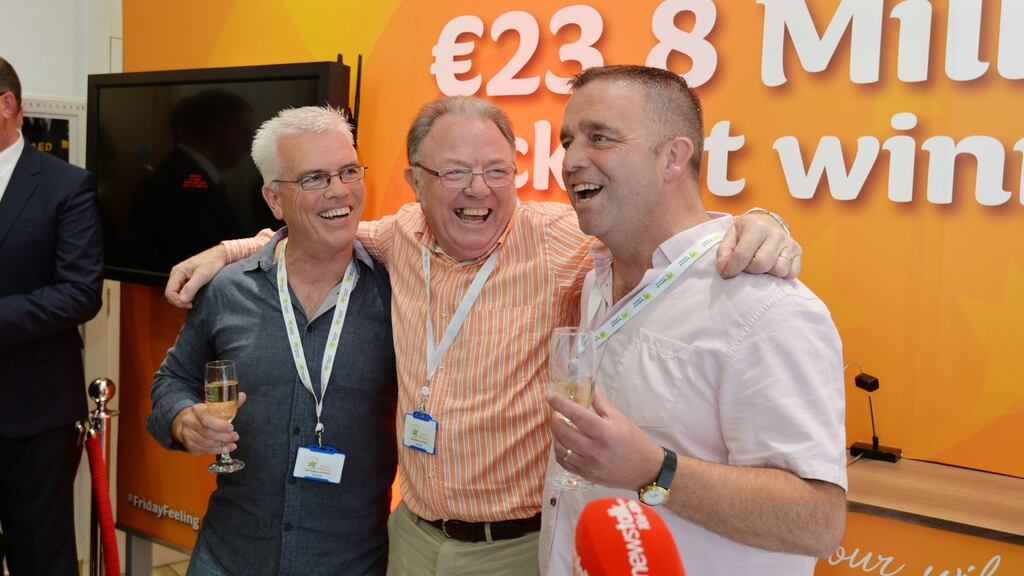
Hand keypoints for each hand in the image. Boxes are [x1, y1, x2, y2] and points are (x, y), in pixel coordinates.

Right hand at [165, 245, 228, 308]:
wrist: (219, 255)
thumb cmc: (212, 262)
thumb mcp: (202, 275)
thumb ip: (191, 287)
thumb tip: (182, 300)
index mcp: (177, 272)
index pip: (169, 292)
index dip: (177, 302)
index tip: (190, 305)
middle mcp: (176, 275)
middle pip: (171, 294)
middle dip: (180, 302)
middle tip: (193, 304)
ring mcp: (181, 277)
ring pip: (176, 294)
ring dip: (184, 299)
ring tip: (196, 299)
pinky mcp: (186, 280)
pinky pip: (183, 291)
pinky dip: (188, 296)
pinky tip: (197, 295)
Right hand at [171, 392, 246, 454]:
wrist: (185, 422)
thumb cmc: (204, 414)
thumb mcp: (214, 407)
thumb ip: (229, 403)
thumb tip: (243, 396)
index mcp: (196, 410)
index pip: (206, 418)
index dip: (220, 425)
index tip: (231, 428)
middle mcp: (189, 422)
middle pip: (207, 432)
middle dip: (223, 436)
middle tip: (235, 436)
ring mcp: (187, 435)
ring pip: (206, 443)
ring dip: (221, 444)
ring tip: (232, 443)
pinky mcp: (189, 446)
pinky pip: (204, 450)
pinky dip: (217, 450)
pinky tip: (227, 448)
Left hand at [547, 389, 663, 490]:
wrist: (644, 469)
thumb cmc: (633, 440)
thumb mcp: (619, 417)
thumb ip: (600, 402)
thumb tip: (587, 383)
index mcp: (603, 432)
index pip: (575, 414)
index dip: (560, 403)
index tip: (550, 395)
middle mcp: (593, 449)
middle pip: (562, 432)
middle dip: (554, 420)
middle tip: (555, 413)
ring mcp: (588, 464)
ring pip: (560, 448)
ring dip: (556, 436)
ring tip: (561, 428)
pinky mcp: (585, 475)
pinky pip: (564, 462)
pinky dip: (560, 451)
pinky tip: (564, 444)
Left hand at [716, 212, 801, 278]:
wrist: (767, 222)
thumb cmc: (747, 231)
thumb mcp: (731, 236)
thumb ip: (724, 252)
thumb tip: (724, 268)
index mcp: (756, 227)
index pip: (743, 255)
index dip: (732, 268)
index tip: (727, 273)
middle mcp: (775, 233)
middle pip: (761, 264)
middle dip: (750, 270)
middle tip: (746, 266)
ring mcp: (789, 243)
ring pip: (778, 270)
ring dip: (767, 273)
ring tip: (760, 265)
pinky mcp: (798, 252)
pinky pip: (791, 273)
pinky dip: (781, 275)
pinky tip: (772, 267)